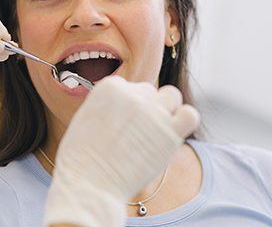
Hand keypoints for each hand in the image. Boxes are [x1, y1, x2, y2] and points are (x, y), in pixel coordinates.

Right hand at [43, 76, 199, 226]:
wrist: (89, 183)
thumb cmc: (81, 157)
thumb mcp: (85, 117)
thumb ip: (107, 105)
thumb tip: (123, 107)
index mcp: (110, 86)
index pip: (127, 86)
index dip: (125, 106)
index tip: (119, 123)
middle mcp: (133, 94)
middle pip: (148, 92)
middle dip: (144, 109)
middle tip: (135, 133)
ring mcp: (154, 112)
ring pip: (172, 96)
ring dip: (166, 110)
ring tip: (154, 131)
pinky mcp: (171, 132)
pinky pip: (190, 115)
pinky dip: (184, 121)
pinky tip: (171, 135)